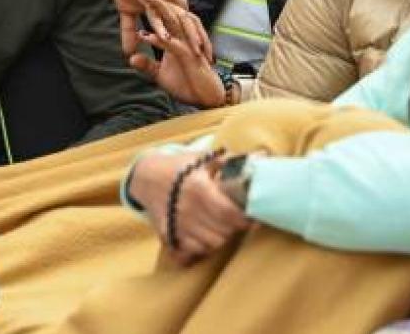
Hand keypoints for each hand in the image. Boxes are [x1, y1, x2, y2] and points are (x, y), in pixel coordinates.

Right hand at [89, 0, 211, 60]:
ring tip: (194, 53)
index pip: (186, 27)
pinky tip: (165, 38)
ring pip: (178, 19)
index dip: (196, 43)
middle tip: (208, 61)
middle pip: (190, 24)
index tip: (203, 61)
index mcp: (166, 6)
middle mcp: (167, 2)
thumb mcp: (127, 13)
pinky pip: (156, 11)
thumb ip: (130, 32)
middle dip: (201, 42)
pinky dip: (160, 25)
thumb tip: (128, 53)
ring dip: (186, 36)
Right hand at [129, 152, 248, 264]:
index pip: (230, 214)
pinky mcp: (168, 236)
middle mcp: (188, 210)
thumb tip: (263, 158)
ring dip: (221, 237)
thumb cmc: (180, 167)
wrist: (147, 177)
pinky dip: (202, 247)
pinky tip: (205, 235)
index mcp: (199, 189)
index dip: (245, 218)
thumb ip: (232, 162)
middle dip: (234, 227)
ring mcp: (177, 226)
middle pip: (224, 232)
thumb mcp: (203, 159)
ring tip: (221, 225)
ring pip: (212, 245)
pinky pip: (193, 252)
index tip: (252, 216)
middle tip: (236, 219)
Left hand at [130, 0, 224, 107]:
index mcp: (181, 36)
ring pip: (175, 22)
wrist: (205, 99)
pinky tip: (145, 35)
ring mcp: (189, 45)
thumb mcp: (160, 74)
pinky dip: (159, 39)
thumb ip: (147, 64)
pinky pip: (172, 45)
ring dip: (160, 10)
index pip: (169, 12)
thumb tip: (131, 58)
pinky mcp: (190, 57)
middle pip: (174, 9)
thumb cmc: (186, 85)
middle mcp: (186, 36)